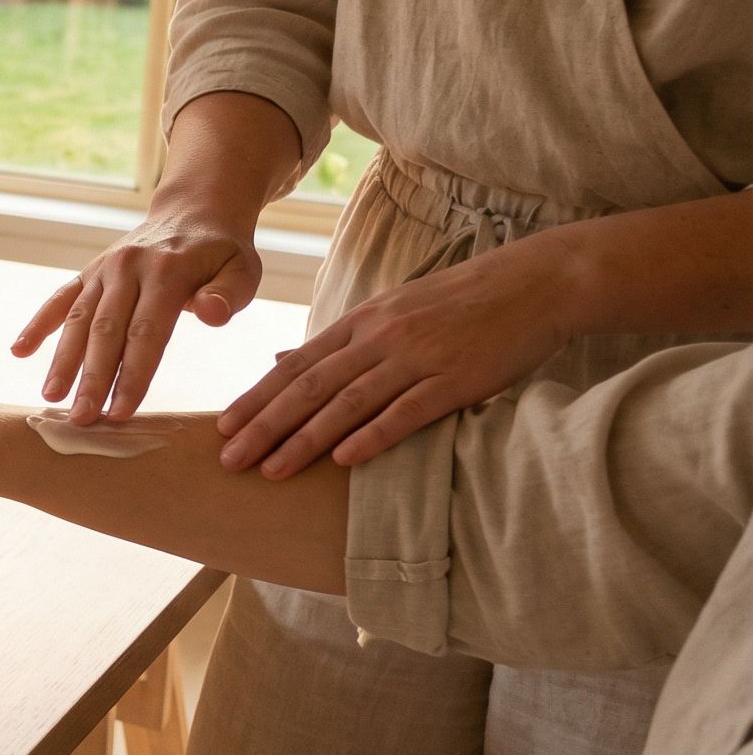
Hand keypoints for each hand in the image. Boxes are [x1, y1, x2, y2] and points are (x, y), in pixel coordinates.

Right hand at [14, 207, 262, 423]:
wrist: (193, 211)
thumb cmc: (222, 253)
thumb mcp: (243, 269)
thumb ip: (229, 293)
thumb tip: (211, 313)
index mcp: (167, 270)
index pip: (147, 332)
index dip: (133, 375)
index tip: (121, 413)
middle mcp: (128, 267)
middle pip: (106, 330)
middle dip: (92, 378)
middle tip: (81, 419)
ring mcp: (104, 269)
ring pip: (79, 319)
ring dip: (62, 360)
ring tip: (51, 397)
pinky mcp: (89, 272)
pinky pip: (60, 299)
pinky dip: (38, 324)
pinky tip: (19, 351)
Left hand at [218, 240, 572, 477]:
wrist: (533, 284)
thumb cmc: (459, 303)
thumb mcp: (389, 312)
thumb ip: (336, 343)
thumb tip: (279, 360)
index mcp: (360, 323)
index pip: (295, 367)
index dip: (257, 398)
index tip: (222, 427)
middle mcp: (379, 338)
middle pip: (309, 388)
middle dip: (265, 426)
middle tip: (229, 460)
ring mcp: (416, 357)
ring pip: (347, 404)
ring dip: (305, 440)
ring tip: (271, 470)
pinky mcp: (455, 379)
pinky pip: (406, 412)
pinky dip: (372, 436)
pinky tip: (344, 461)